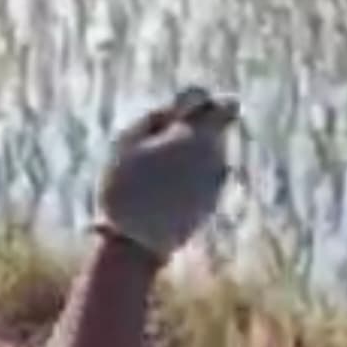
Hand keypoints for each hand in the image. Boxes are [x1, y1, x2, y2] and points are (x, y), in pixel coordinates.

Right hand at [95, 89, 238, 262]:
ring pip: (211, 151)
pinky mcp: (213, 199)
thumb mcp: (127, 143)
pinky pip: (205, 175)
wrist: (137, 242)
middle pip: (219, 127)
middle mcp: (215, 155)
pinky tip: (163, 191)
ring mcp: (217, 179)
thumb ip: (157, 117)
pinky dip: (189, 175)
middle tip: (165, 141)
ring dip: (189, 152)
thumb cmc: (125, 187)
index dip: (197, 105)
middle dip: (198, 127)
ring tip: (155, 172)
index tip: (173, 117)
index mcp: (196, 136)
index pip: (221, 104)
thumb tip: (180, 108)